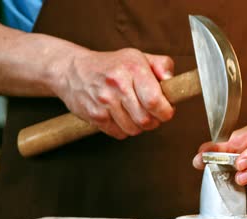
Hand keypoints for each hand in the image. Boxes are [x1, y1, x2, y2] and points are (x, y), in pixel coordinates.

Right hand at [54, 48, 174, 138]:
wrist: (72, 70)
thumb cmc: (111, 65)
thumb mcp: (138, 57)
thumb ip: (161, 66)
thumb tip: (173, 83)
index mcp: (133, 68)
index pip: (155, 101)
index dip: (166, 112)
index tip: (166, 111)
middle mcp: (118, 85)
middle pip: (146, 120)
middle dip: (154, 122)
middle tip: (152, 115)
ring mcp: (104, 101)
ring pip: (133, 130)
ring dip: (139, 127)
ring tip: (135, 114)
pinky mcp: (95, 116)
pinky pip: (119, 134)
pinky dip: (124, 130)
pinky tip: (121, 117)